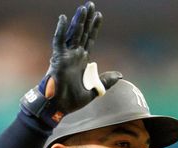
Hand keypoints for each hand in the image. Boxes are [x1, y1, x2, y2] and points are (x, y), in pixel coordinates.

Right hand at [21, 1, 121, 126]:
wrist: (58, 108)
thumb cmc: (72, 101)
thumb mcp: (94, 90)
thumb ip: (106, 81)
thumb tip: (120, 75)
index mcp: (82, 61)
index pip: (90, 39)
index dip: (94, 28)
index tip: (99, 15)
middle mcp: (74, 55)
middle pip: (82, 33)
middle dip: (87, 19)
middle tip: (91, 5)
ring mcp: (65, 56)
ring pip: (72, 34)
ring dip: (78, 21)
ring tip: (84, 8)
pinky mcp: (57, 58)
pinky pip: (58, 41)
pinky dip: (60, 30)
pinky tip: (63, 18)